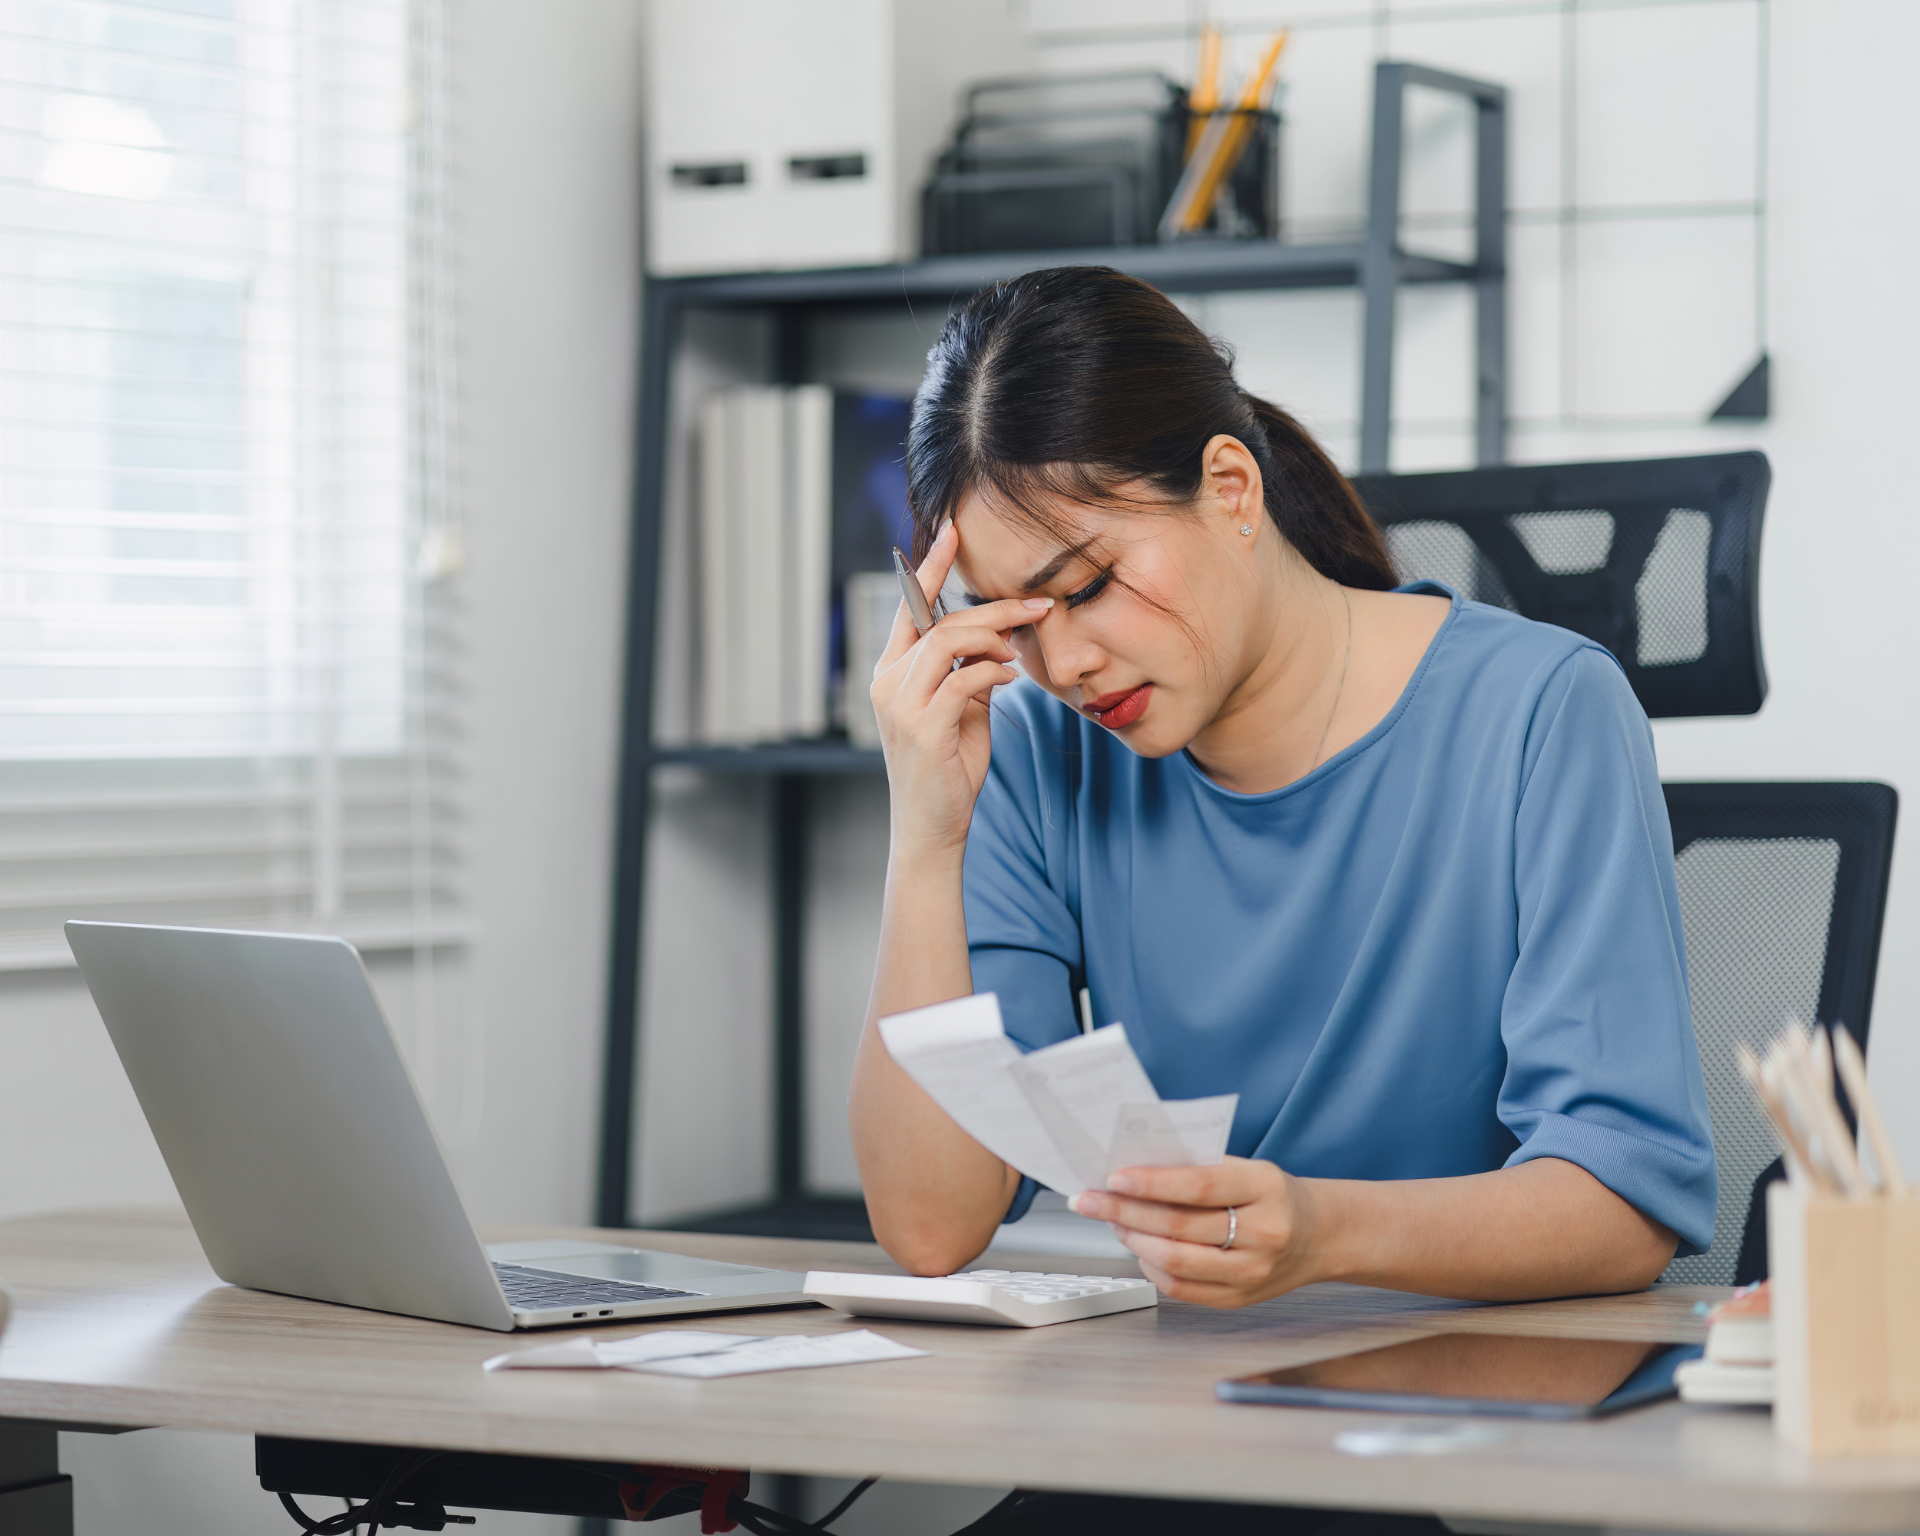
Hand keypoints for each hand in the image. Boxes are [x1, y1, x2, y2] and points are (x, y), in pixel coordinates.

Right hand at [870, 520, 1051, 856]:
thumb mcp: (960, 713)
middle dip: (993, 608)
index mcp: (891, 673)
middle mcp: (887, 682)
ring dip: (996, 635)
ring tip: (1022, 645)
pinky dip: (992, 672)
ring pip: (949, 642)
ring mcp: (899, 704)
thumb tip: (995, 646)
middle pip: (940, 621)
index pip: (909, 608)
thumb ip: (968, 675)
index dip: (930, 567)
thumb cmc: (947, 770)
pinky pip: (963, 678)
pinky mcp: (922, 727)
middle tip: (1037, 605)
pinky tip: (1010, 678)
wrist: (931, 828)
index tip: (952, 531)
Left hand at [1070, 1157, 1324, 1307]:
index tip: (1114, 1177)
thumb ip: (1198, 1167)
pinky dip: (1150, 1267)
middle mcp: (1264, 1234)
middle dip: (1124, 1212)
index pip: (1200, 1186)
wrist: (1320, 1236)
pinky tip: (1138, 1247)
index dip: (1152, 1182)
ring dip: (1132, 1240)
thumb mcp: (1248, 1168)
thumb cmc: (1272, 1195)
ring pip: (1175, 1261)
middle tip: (1088, 1200)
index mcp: (1266, 1188)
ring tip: (1111, 1221)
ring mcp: (1253, 1273)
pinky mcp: (1239, 1299)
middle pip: (1179, 1226)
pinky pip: (1181, 1288)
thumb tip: (1133, 1169)